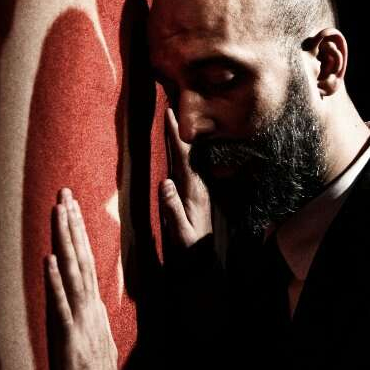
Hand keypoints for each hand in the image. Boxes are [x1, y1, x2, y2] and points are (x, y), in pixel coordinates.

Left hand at [46, 188, 117, 369]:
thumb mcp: (97, 335)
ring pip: (73, 273)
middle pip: (80, 258)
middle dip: (72, 224)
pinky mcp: (69, 339)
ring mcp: (80, 321)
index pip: (85, 259)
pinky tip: (49, 260)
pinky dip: (56, 283)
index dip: (78, 231)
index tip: (71, 204)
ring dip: (65, 241)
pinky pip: (61, 307)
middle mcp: (88, 307)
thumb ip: (90, 311)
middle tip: (64, 193)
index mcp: (93, 305)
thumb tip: (87, 291)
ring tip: (59, 213)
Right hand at [160, 107, 211, 247]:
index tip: (169, 114)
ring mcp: (199, 189)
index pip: (184, 157)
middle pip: (189, 151)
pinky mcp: (197, 193)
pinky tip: (179, 145)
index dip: (175, 135)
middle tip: (170, 105)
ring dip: (181, 137)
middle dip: (179, 128)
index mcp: (195, 192)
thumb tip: (164, 182)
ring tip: (172, 119)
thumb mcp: (181, 235)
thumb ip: (173, 209)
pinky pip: (189, 165)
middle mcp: (199, 186)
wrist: (204, 264)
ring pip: (190, 156)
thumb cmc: (190, 251)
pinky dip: (182, 151)